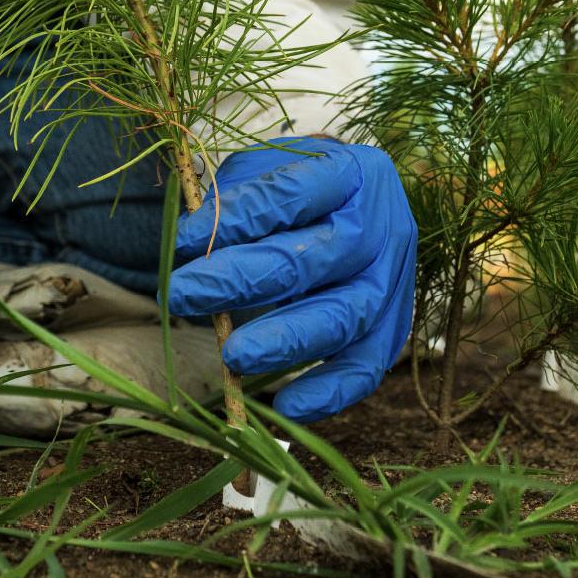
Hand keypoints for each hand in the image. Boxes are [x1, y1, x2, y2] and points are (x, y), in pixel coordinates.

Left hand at [166, 137, 415, 422]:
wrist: (355, 207)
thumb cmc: (297, 189)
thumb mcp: (264, 170)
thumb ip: (231, 201)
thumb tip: (192, 245)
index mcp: (349, 172)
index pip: (292, 193)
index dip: (238, 218)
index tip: (184, 242)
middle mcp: (380, 224)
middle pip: (315, 258)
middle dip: (244, 280)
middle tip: (184, 294)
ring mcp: (393, 279)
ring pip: (345, 316)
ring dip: (286, 340)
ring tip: (232, 356)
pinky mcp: (393, 325)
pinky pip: (368, 366)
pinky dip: (330, 392)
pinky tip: (285, 407)